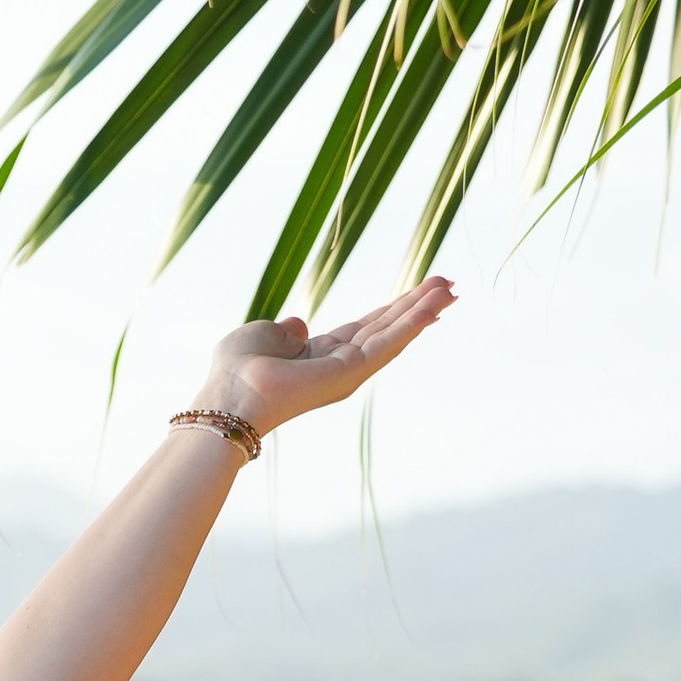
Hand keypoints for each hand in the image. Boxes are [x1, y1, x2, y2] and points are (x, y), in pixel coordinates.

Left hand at [196, 277, 454, 437]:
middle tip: (449, 283)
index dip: (391, 310)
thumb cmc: (235, 369)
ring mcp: (347, 371)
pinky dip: (412, 322)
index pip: (364, 328)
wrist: (229, 396)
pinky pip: (388, 342)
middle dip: (417, 306)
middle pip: (386, 329)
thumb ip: (284, 330)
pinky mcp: (351, 373)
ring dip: (424, 310)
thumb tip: (298, 324)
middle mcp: (337, 365)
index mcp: (317, 355)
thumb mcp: (262, 335)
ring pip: (393, 334)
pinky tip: (434, 304)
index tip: (419, 291)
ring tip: (451, 287)